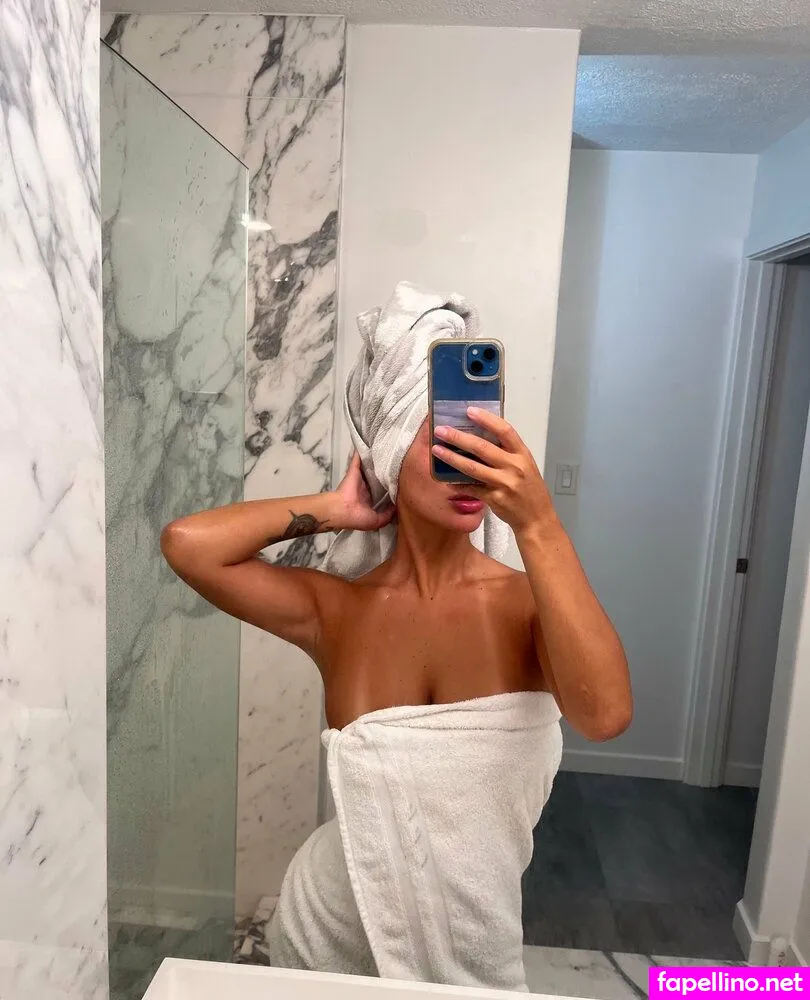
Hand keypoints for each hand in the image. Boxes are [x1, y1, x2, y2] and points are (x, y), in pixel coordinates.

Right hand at [334, 452, 394, 531]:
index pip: (381, 491)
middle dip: (384, 471)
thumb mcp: (377, 521)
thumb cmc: (356, 517)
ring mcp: (359, 478)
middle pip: (376, 477)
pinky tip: (368, 442)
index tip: (401, 482)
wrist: (342, 510)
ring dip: (374, 459)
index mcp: (369, 499)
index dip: (389, 487)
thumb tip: (397, 507)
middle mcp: (365, 488)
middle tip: (397, 463)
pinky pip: (357, 459)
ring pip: (368, 467)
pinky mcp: (354, 471)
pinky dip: (360, 452)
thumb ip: (388, 514)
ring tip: (385, 450)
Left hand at [431, 408, 554, 533]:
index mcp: (522, 454)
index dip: (486, 419)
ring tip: (437, 450)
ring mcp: (504, 483)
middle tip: (441, 430)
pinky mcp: (495, 499)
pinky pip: (471, 489)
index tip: (469, 411)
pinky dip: (458, 484)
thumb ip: (508, 451)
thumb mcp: (525, 464)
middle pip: (482, 448)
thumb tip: (482, 432)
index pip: (505, 431)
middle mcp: (514, 467)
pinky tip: (446, 480)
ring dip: (452, 458)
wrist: (537, 518)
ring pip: (473, 468)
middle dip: (459, 437)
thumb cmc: (530, 488)